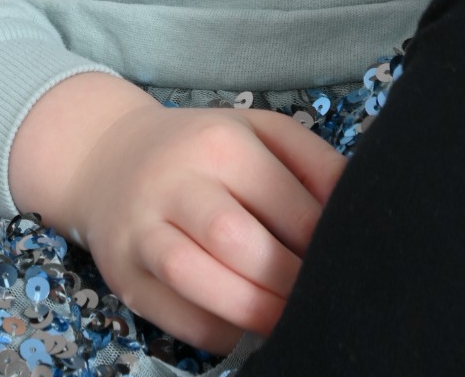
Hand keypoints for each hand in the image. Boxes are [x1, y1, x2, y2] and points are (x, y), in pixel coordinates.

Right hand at [73, 99, 347, 355]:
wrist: (109, 157)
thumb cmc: (202, 148)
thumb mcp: (257, 131)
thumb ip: (311, 161)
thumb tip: (356, 207)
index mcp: (221, 142)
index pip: (285, 201)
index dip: (322, 241)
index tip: (346, 260)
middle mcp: (177, 182)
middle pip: (237, 240)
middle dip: (287, 281)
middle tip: (321, 299)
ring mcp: (143, 231)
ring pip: (197, 279)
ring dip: (252, 311)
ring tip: (288, 321)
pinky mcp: (124, 278)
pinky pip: (176, 317)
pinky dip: (219, 332)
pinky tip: (246, 329)